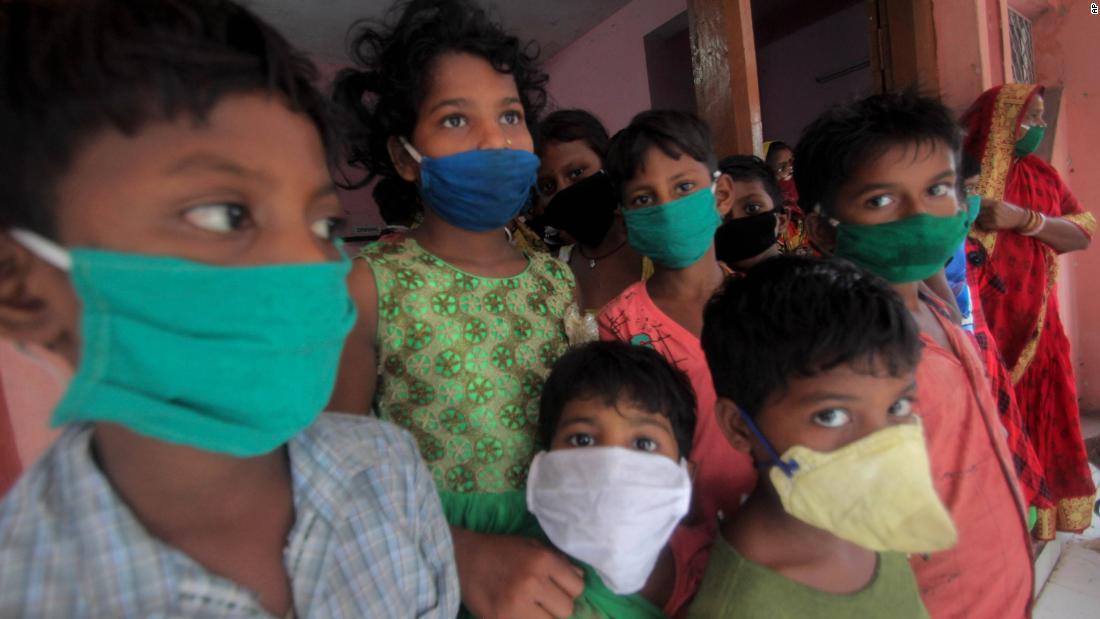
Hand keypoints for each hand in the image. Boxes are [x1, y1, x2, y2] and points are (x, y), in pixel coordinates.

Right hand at [452, 529, 584, 618]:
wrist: (461, 559)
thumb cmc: (499, 551)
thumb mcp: (531, 545)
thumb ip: (558, 561)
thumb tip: (580, 578)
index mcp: (542, 560)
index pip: (577, 587)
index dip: (570, 590)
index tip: (558, 589)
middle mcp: (532, 582)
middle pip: (566, 610)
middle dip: (557, 607)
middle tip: (543, 601)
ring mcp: (516, 604)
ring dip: (543, 618)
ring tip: (530, 609)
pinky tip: (519, 613)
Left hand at [975, 199, 1027, 231]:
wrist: (1019, 218)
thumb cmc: (1008, 209)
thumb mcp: (1000, 203)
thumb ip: (988, 203)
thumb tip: (975, 202)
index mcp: (995, 203)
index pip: (979, 203)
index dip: (974, 205)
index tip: (970, 207)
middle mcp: (994, 209)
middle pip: (978, 212)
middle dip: (975, 214)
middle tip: (975, 215)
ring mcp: (994, 217)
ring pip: (980, 219)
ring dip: (979, 220)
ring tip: (982, 220)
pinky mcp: (996, 225)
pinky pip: (984, 225)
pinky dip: (983, 225)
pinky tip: (986, 224)